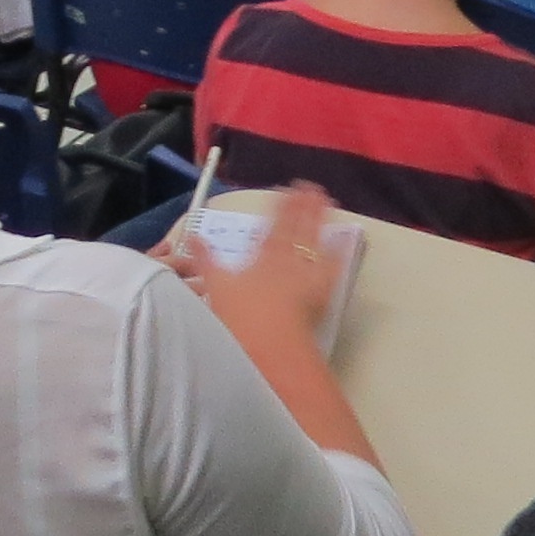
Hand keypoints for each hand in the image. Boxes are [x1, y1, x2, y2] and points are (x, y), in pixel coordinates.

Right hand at [163, 180, 344, 354]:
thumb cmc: (240, 318)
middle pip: (296, 227)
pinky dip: (336, 252)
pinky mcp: (320, 294)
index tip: (289, 189)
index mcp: (262, 256)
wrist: (269, 348)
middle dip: (303, 206)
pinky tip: (341, 240)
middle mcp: (286, 260)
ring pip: (314, 240)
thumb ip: (205, 259)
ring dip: (320, 219)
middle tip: (311, 187)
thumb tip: (193, 237)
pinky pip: (331, 267)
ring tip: (327, 200)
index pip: (274, 224)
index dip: (282, 206)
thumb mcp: (216, 286)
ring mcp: (306, 275)